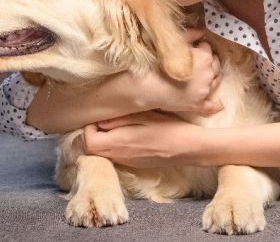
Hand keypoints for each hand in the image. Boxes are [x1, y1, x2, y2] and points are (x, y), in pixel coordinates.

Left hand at [82, 110, 207, 167]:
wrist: (190, 148)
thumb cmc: (169, 128)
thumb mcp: (143, 116)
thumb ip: (118, 120)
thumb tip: (99, 121)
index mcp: (120, 143)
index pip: (89, 142)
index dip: (89, 128)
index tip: (100, 117)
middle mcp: (121, 156)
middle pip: (93, 149)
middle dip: (94, 134)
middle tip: (107, 120)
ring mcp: (128, 162)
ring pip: (104, 153)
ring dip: (104, 139)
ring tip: (118, 125)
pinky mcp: (136, 163)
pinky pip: (117, 155)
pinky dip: (115, 144)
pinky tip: (128, 133)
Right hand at [135, 28, 222, 115]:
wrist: (147, 86)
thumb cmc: (158, 63)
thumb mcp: (174, 44)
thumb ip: (190, 35)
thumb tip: (202, 30)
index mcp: (204, 57)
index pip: (207, 47)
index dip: (200, 46)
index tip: (193, 47)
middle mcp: (208, 73)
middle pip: (215, 63)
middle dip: (209, 60)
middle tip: (198, 60)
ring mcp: (204, 90)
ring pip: (216, 80)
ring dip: (213, 75)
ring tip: (206, 74)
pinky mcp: (198, 104)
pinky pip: (210, 106)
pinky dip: (215, 105)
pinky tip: (219, 104)